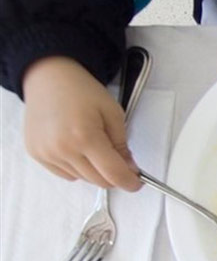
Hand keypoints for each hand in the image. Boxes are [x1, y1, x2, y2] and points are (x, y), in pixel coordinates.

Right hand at [22, 56, 140, 190]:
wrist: (48, 77)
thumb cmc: (82, 91)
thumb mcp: (113, 113)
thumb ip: (122, 145)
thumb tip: (129, 170)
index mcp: (85, 136)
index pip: (113, 174)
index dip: (129, 182)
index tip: (136, 182)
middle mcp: (62, 148)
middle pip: (99, 181)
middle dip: (114, 175)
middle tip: (119, 161)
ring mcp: (46, 153)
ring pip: (83, 179)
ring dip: (95, 171)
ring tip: (93, 145)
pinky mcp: (36, 154)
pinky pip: (66, 175)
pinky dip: (77, 168)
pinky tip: (77, 148)